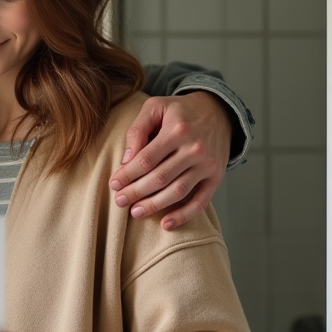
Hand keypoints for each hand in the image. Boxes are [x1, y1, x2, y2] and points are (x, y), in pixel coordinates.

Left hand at [109, 91, 230, 229]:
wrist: (217, 112)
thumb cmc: (179, 111)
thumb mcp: (156, 107)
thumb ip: (138, 129)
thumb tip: (127, 159)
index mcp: (178, 130)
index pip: (147, 159)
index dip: (128, 174)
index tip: (113, 184)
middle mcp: (195, 148)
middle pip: (160, 178)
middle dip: (136, 192)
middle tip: (119, 201)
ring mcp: (208, 165)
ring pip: (177, 192)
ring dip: (154, 205)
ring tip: (135, 212)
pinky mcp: (216, 177)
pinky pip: (200, 201)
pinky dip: (183, 215)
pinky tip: (165, 224)